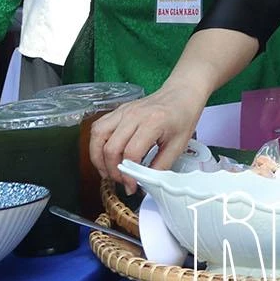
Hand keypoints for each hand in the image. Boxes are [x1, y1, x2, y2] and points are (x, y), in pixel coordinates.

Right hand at [88, 86, 205, 193]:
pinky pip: (98, 127)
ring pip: (98, 136)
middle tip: (122, 181)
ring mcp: (123, 110)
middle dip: (112, 171)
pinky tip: (105, 156)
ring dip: (98, 158)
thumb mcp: (178, 145)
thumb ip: (160, 166)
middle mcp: (134, 115)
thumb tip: (144, 183)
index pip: (131, 153)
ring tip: (108, 172)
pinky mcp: (118, 110)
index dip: (128, 175)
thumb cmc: (183, 117)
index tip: (132, 186)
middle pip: (111, 147)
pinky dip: (96, 144)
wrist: (182, 93)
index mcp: (152, 122)